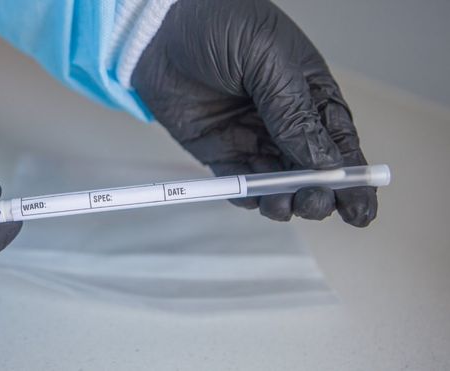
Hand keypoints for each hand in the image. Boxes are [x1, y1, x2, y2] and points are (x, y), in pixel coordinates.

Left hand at [132, 0, 376, 225]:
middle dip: (317, 193)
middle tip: (313, 202)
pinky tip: (255, 200)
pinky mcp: (218, 149)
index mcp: (309, 92)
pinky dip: (248, 196)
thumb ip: (293, 112)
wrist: (159, 27)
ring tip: (282, 204)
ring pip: (276, 182)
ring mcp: (250, 136)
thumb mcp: (268, 60)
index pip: (339, 141)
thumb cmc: (220, 23)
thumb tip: (323, 162)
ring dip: (283, 200)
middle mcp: (283, 119)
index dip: (352, 178)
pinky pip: (238, 182)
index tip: (360, 210)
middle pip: (310, 169)